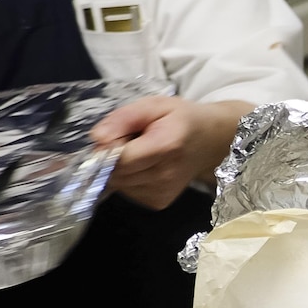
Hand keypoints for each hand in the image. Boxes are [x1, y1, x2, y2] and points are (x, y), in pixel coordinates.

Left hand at [90, 97, 252, 210]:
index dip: (107, 148)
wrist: (209, 141)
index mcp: (166, 146)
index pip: (119, 159)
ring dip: (120, 168)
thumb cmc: (180, 120)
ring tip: (139, 152)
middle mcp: (165, 175)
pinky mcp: (159, 202)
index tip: (115, 135)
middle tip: (128, 141)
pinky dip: (128, 178)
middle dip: (112, 158)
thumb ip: (123, 118)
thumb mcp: (152, 106)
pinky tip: (144, 166)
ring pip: (118, 184)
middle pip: (115, 173)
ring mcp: (163, 192)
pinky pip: (127, 190)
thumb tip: (97, 139)